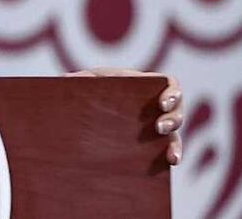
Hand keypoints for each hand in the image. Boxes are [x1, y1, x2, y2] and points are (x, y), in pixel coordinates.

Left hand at [67, 67, 182, 164]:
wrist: (92, 110)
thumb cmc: (93, 91)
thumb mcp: (89, 83)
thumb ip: (81, 80)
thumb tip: (65, 79)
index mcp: (146, 86)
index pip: (170, 85)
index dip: (172, 94)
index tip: (162, 103)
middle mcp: (157, 107)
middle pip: (177, 111)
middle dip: (173, 120)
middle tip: (159, 128)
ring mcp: (157, 126)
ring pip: (175, 133)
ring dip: (176, 143)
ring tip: (171, 155)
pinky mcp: (153, 143)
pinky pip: (168, 149)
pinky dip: (173, 154)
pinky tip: (171, 162)